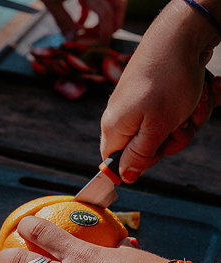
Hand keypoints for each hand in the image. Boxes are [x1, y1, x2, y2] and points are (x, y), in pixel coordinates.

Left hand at [41, 0, 126, 43]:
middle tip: (102, 39)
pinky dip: (93, 9)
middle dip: (113, 23)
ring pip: (112, 0)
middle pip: (118, 4)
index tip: (103, 45)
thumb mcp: (51, 1)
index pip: (106, 13)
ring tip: (88, 31)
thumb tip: (73, 40)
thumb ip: (63, 21)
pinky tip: (80, 20)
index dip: (106, 31)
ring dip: (104, 17)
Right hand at [100, 0, 220, 182]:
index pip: (117, 162)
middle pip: (147, 148)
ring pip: (166, 130)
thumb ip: (140, 156)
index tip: (160, 149)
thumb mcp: (157, 127)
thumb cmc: (166, 80)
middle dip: (173, 139)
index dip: (141, 162)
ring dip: (188, 120)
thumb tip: (124, 177)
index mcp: (114, 128)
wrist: (180, 37)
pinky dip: (190, 106)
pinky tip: (196, 91)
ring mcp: (139, 104)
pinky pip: (173, 113)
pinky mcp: (154, 94)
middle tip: (181, 122)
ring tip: (192, 101)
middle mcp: (122, 117)